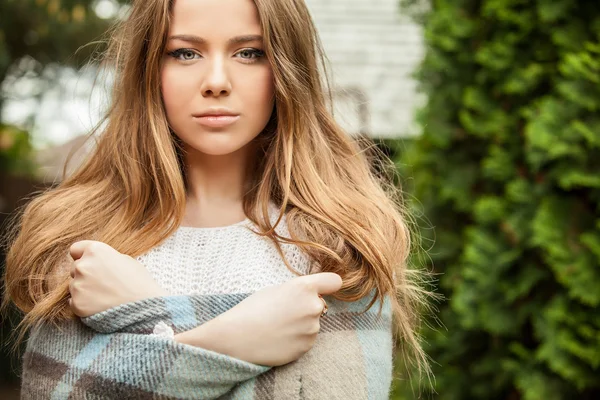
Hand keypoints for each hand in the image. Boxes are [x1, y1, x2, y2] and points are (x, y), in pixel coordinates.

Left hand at [68, 240, 167, 316]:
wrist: (142, 307)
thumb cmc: (138, 282)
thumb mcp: (125, 260)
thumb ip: (105, 258)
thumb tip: (97, 262)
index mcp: (95, 251)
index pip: (76, 249)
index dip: (83, 256)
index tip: (90, 264)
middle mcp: (82, 265)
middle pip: (75, 268)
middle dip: (85, 274)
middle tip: (103, 283)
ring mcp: (77, 285)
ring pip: (74, 285)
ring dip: (85, 289)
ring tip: (104, 296)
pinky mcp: (76, 303)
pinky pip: (74, 301)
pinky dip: (84, 303)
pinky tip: (100, 305)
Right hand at [176, 272, 341, 366]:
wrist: (237, 337)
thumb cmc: (251, 309)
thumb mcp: (276, 289)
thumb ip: (298, 291)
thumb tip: (310, 297)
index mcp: (304, 287)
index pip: (334, 281)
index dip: (328, 284)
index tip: (325, 288)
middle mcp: (313, 306)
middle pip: (319, 304)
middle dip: (306, 307)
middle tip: (284, 312)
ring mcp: (312, 329)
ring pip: (312, 323)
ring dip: (301, 325)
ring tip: (278, 327)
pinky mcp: (307, 347)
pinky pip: (306, 339)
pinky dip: (296, 339)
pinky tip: (279, 338)